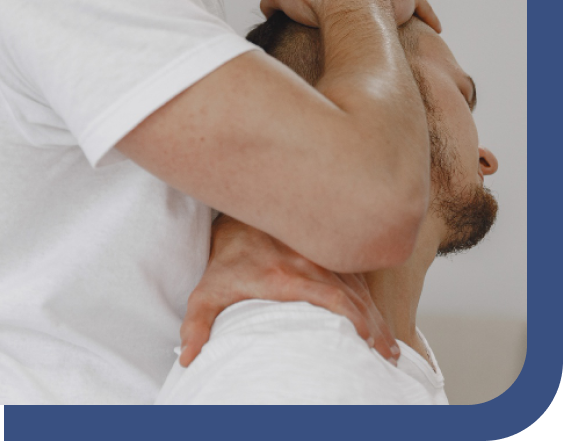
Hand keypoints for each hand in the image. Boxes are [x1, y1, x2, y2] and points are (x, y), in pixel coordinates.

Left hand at [179, 215, 399, 367]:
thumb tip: (188, 358)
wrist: (238, 216)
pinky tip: (377, 316)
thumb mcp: (207, 290)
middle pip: (352, 294)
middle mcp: (308, 261)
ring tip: (388, 343)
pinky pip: (353, 271)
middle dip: (374, 324)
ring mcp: (320, 252)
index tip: (368, 340)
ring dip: (375, 312)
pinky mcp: (325, 249)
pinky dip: (368, 295)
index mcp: (285, 275)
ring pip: (357, 283)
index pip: (332, 296)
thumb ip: (197, 323)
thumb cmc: (226, 257)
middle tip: (387, 352)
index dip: (353, 318)